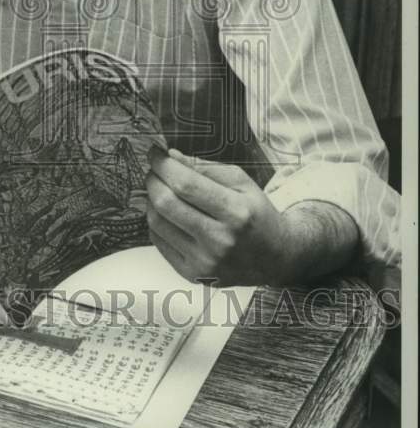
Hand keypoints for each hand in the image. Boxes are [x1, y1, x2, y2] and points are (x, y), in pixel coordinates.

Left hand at [146, 145, 290, 285]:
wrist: (275, 258)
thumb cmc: (256, 214)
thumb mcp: (242, 182)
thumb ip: (205, 167)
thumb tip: (171, 156)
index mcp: (237, 212)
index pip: (186, 184)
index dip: (163, 165)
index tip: (155, 152)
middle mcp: (220, 240)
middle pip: (166, 203)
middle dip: (153, 180)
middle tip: (155, 170)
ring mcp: (205, 261)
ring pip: (157, 222)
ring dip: (151, 200)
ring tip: (161, 190)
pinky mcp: (193, 274)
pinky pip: (158, 242)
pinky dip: (156, 221)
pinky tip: (166, 212)